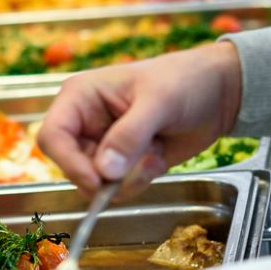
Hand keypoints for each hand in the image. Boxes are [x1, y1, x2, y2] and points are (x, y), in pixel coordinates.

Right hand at [36, 43, 241, 198]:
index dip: (70, 163)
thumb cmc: (185, 80)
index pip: (53, 137)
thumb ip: (129, 135)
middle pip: (73, 167)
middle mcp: (85, 123)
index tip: (98, 181)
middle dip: (107, 175)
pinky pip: (119, 188)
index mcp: (80, 97)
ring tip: (155, 150)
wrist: (218, 92)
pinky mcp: (123, 164)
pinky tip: (159, 155)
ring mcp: (104, 146)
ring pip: (97, 183)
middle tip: (142, 161)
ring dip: (129, 177)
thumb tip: (104, 171)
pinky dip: (141, 180)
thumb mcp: (159, 102)